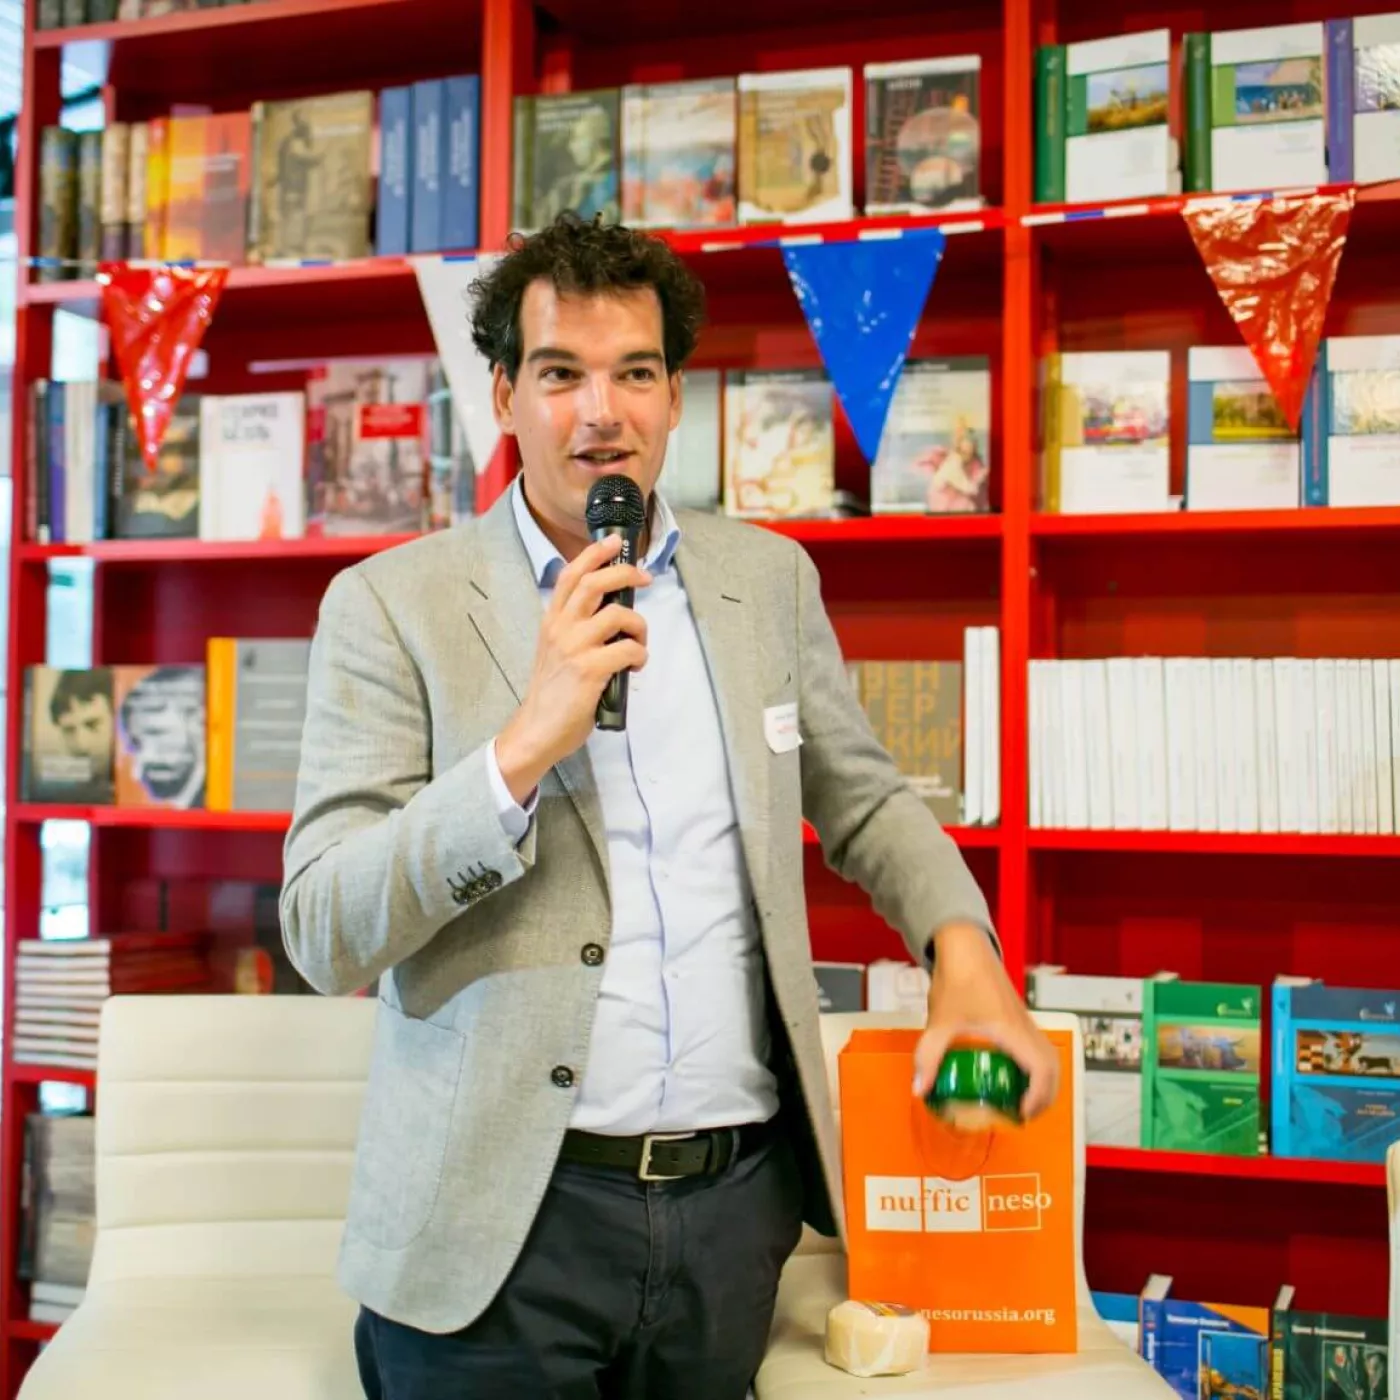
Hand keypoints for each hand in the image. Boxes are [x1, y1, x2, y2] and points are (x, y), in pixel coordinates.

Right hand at [496, 534, 651, 800]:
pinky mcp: (590, 670)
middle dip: (625, 573)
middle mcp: (561, 628)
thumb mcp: (555, 650)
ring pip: (619, 615)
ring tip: (639, 642)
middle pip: (596, 583)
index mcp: (551, 621)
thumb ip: (575, 628)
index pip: (570, 575)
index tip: (613, 543)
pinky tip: (635, 666)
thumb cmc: (553, 693)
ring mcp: (575, 648)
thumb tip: (613, 611)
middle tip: (644, 578)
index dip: (593, 554)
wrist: (537, 729)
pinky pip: (629, 649)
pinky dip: (640, 655)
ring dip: (640, 626)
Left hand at [911, 923, 1059, 1121]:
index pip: (1041, 1069)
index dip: (1039, 1096)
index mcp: (1013, 1030)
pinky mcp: (1020, 1017)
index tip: (1021, 1113)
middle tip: (1024, 1115)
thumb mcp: (939, 1021)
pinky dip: (1036, 1067)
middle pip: (1053, 1067)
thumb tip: (919, 1089)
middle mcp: (1026, 1027)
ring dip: (1044, 1082)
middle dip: (1045, 1096)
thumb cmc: (957, 979)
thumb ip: (928, 1056)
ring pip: (1049, 1057)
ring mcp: (1026, 1021)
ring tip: (1023, 1101)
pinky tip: (1013, 1075)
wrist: (966, 947)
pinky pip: (1038, 1048)